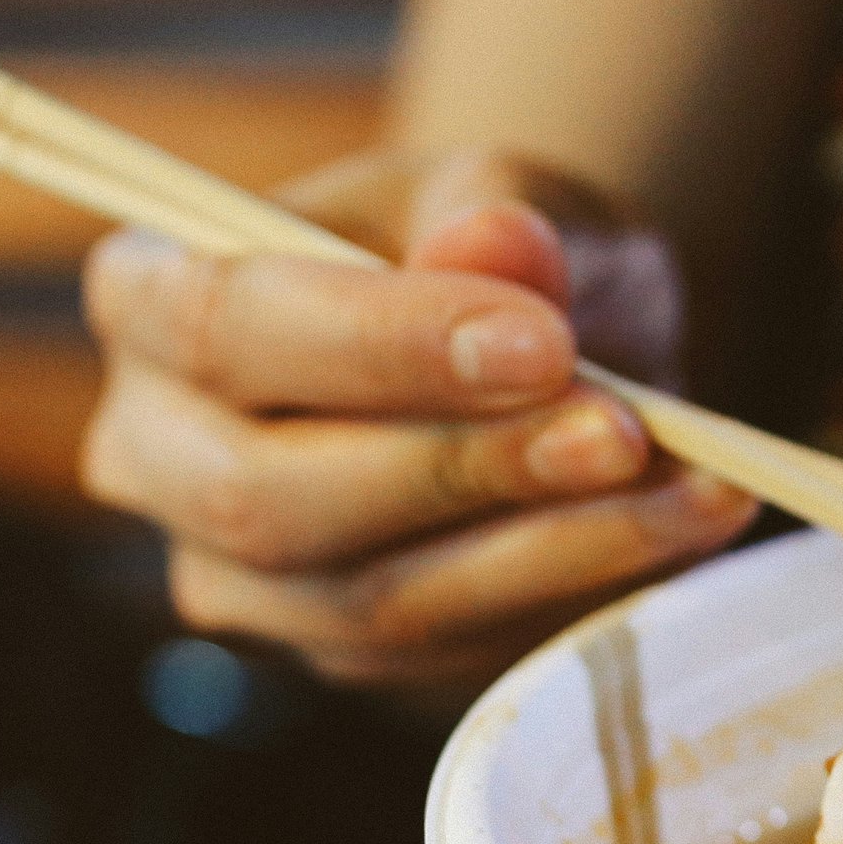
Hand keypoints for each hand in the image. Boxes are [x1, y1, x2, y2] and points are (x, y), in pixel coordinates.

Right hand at [80, 148, 754, 690]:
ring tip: (693, 486)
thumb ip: (500, 211)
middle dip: (462, 468)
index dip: (378, 343)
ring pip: (370, 599)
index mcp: (148, 300)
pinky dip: (576, 594)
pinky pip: (448, 651)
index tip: (540, 342)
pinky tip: (683, 530)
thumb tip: (493, 244)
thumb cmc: (490, 254)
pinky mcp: (337, 652)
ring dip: (547, 548)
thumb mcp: (507, 191)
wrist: (537, 346)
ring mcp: (237, 576)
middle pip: (268, 495)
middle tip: (625, 433)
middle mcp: (155, 453)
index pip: (222, 325)